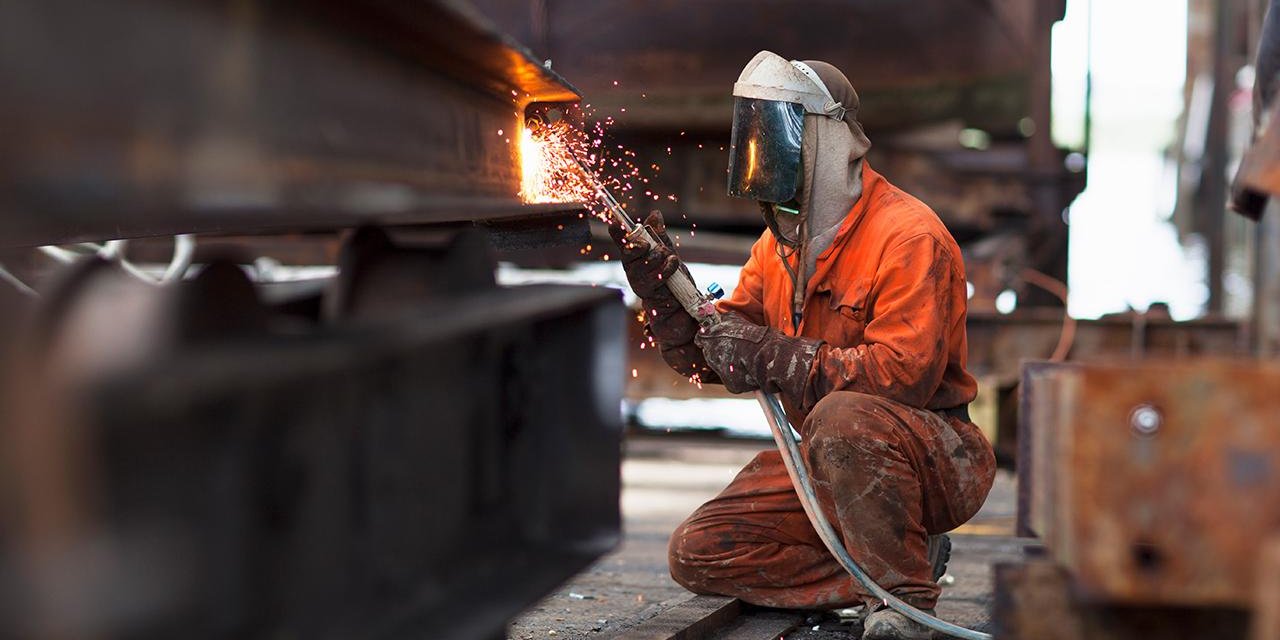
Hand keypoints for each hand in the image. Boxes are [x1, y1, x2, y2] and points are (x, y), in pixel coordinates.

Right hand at [609, 211, 699, 350]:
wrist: (688, 318)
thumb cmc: (678, 289)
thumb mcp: (671, 258)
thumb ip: (661, 238)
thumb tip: (654, 214)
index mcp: (640, 264)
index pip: (626, 247)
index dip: (619, 236)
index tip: (614, 224)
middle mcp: (637, 277)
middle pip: (628, 257)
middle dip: (639, 247)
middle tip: (649, 245)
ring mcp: (643, 290)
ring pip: (640, 269)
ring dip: (657, 259)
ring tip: (671, 260)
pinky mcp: (652, 301)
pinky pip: (654, 281)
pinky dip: (665, 269)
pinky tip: (673, 266)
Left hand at [695, 312, 822, 399]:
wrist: (770, 355)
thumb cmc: (757, 337)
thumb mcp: (736, 320)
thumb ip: (724, 320)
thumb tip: (720, 319)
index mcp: (710, 338)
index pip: (700, 339)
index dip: (709, 338)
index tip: (715, 338)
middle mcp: (711, 356)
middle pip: (710, 355)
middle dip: (720, 352)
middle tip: (736, 348)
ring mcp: (720, 371)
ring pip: (721, 368)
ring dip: (729, 364)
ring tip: (745, 358)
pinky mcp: (731, 385)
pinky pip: (732, 379)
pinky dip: (739, 376)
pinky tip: (748, 368)